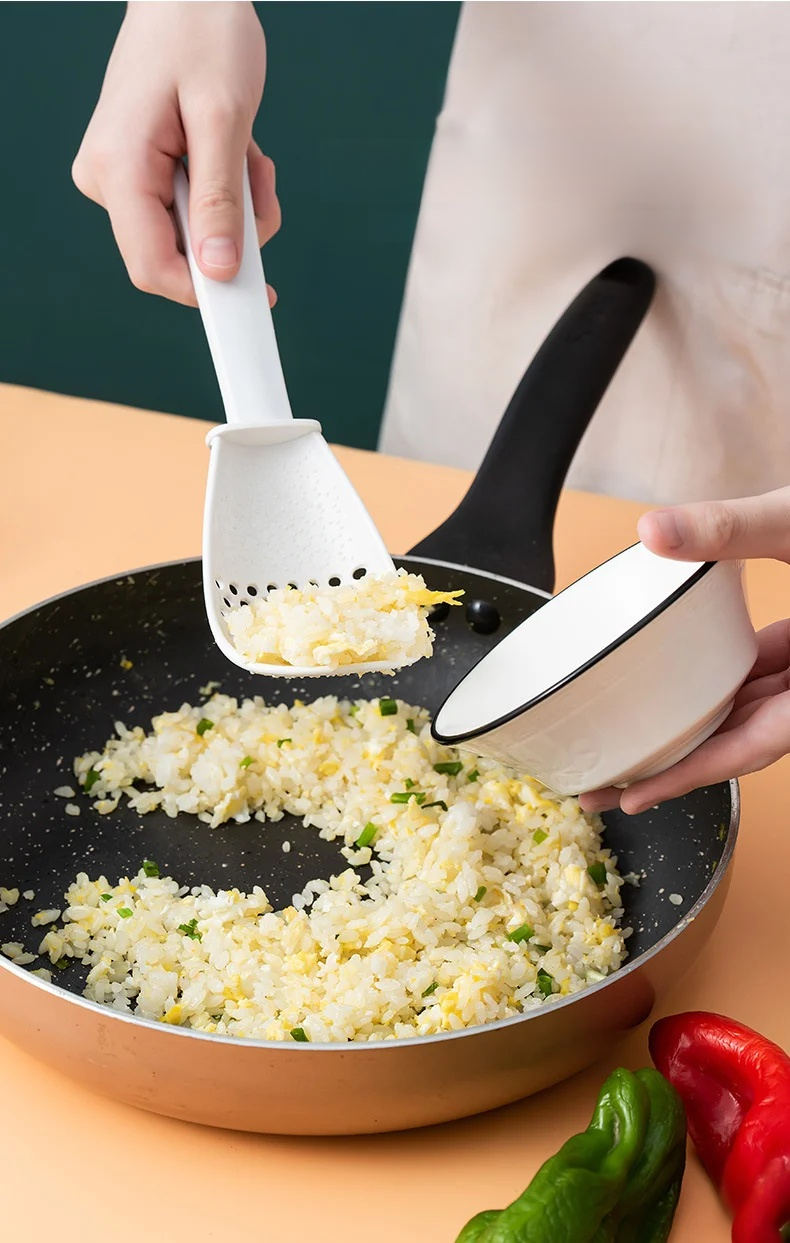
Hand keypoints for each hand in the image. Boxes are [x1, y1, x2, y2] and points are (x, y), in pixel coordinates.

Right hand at [72, 1, 279, 306]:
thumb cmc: (201, 33)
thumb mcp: (223, 118)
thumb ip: (221, 200)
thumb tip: (220, 270)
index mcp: (117, 167)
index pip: (152, 266)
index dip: (204, 292)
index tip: (256, 300)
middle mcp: (108, 178)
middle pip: (176, 254)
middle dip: (232, 232)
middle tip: (258, 180)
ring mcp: (121, 177)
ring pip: (192, 233)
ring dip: (236, 207)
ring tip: (247, 152)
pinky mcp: (141, 173)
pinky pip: (191, 210)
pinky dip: (227, 191)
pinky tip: (233, 149)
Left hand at [579, 487, 789, 815]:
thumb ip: (733, 527)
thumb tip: (654, 530)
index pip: (754, 746)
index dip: (695, 776)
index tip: (638, 797)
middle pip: (740, 739)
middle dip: (674, 764)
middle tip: (603, 782)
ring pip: (750, 708)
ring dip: (693, 725)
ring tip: (627, 739)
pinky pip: (764, 675)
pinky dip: (723, 681)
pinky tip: (677, 677)